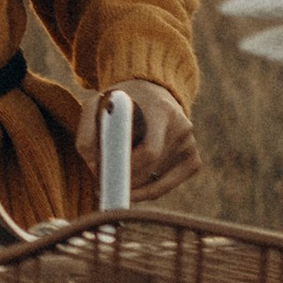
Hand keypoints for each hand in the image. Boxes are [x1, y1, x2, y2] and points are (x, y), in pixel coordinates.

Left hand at [75, 81, 199, 203]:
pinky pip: (167, 186)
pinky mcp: (194, 159)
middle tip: (102, 186)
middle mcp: (182, 126)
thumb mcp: (98, 104)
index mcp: (161, 110)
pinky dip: (148, 190)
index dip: (128, 169)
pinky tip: (132, 184)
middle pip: (152, 169)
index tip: (105, 179)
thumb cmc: (120, 102)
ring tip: (113, 180)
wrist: (152, 91)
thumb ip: (88, 131)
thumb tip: (95, 167)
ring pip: (158, 182)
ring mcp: (190, 144)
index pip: (150, 151)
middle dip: (125, 181)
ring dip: (133, 187)